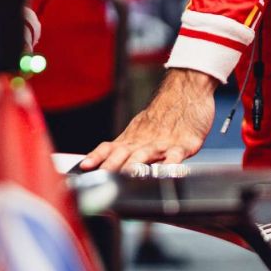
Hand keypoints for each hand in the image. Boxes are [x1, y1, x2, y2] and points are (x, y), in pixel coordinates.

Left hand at [81, 69, 216, 171]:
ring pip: (146, 154)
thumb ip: (123, 149)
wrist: (186, 93)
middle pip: (124, 153)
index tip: (84, 166)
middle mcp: (143, 142)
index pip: (109, 148)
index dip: (96, 157)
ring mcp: (162, 143)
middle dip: (112, 166)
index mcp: (131, 140)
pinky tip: (167, 171)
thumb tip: (101, 163)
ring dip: (136, 165)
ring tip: (129, 175)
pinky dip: (171, 163)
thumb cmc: (162, 118)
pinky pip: (176, 155)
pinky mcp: (183, 144)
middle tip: (103, 178)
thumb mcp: (139, 131)